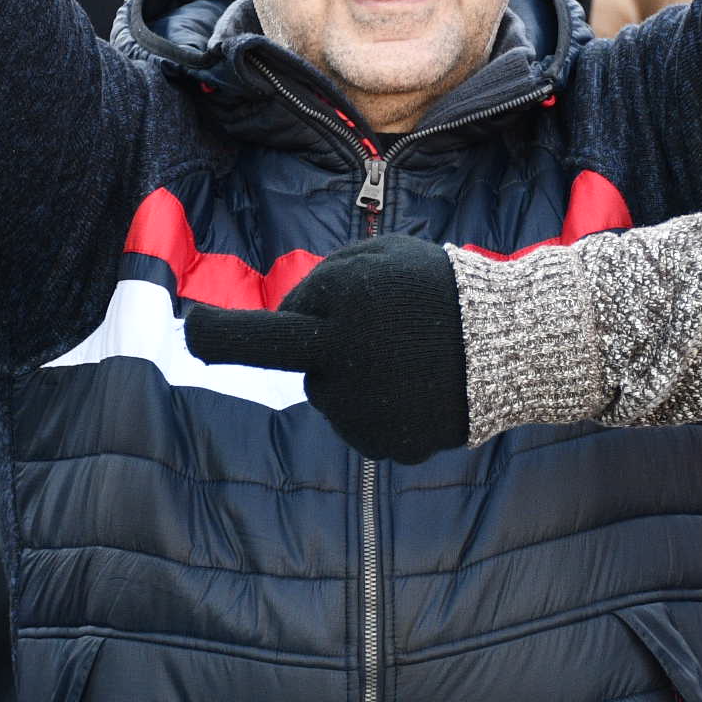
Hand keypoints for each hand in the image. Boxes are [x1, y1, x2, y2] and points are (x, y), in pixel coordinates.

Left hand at [184, 235, 470, 461]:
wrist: (511, 344)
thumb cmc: (439, 287)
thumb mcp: (382, 257)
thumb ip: (327, 280)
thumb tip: (288, 320)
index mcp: (342, 310)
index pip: (266, 329)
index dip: (217, 333)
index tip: (190, 331)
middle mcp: (343, 364)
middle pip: (295, 354)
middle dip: (250, 341)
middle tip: (201, 332)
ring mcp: (363, 411)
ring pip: (331, 388)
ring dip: (350, 371)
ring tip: (405, 352)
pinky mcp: (386, 445)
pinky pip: (364, 420)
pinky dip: (380, 405)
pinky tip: (416, 385)